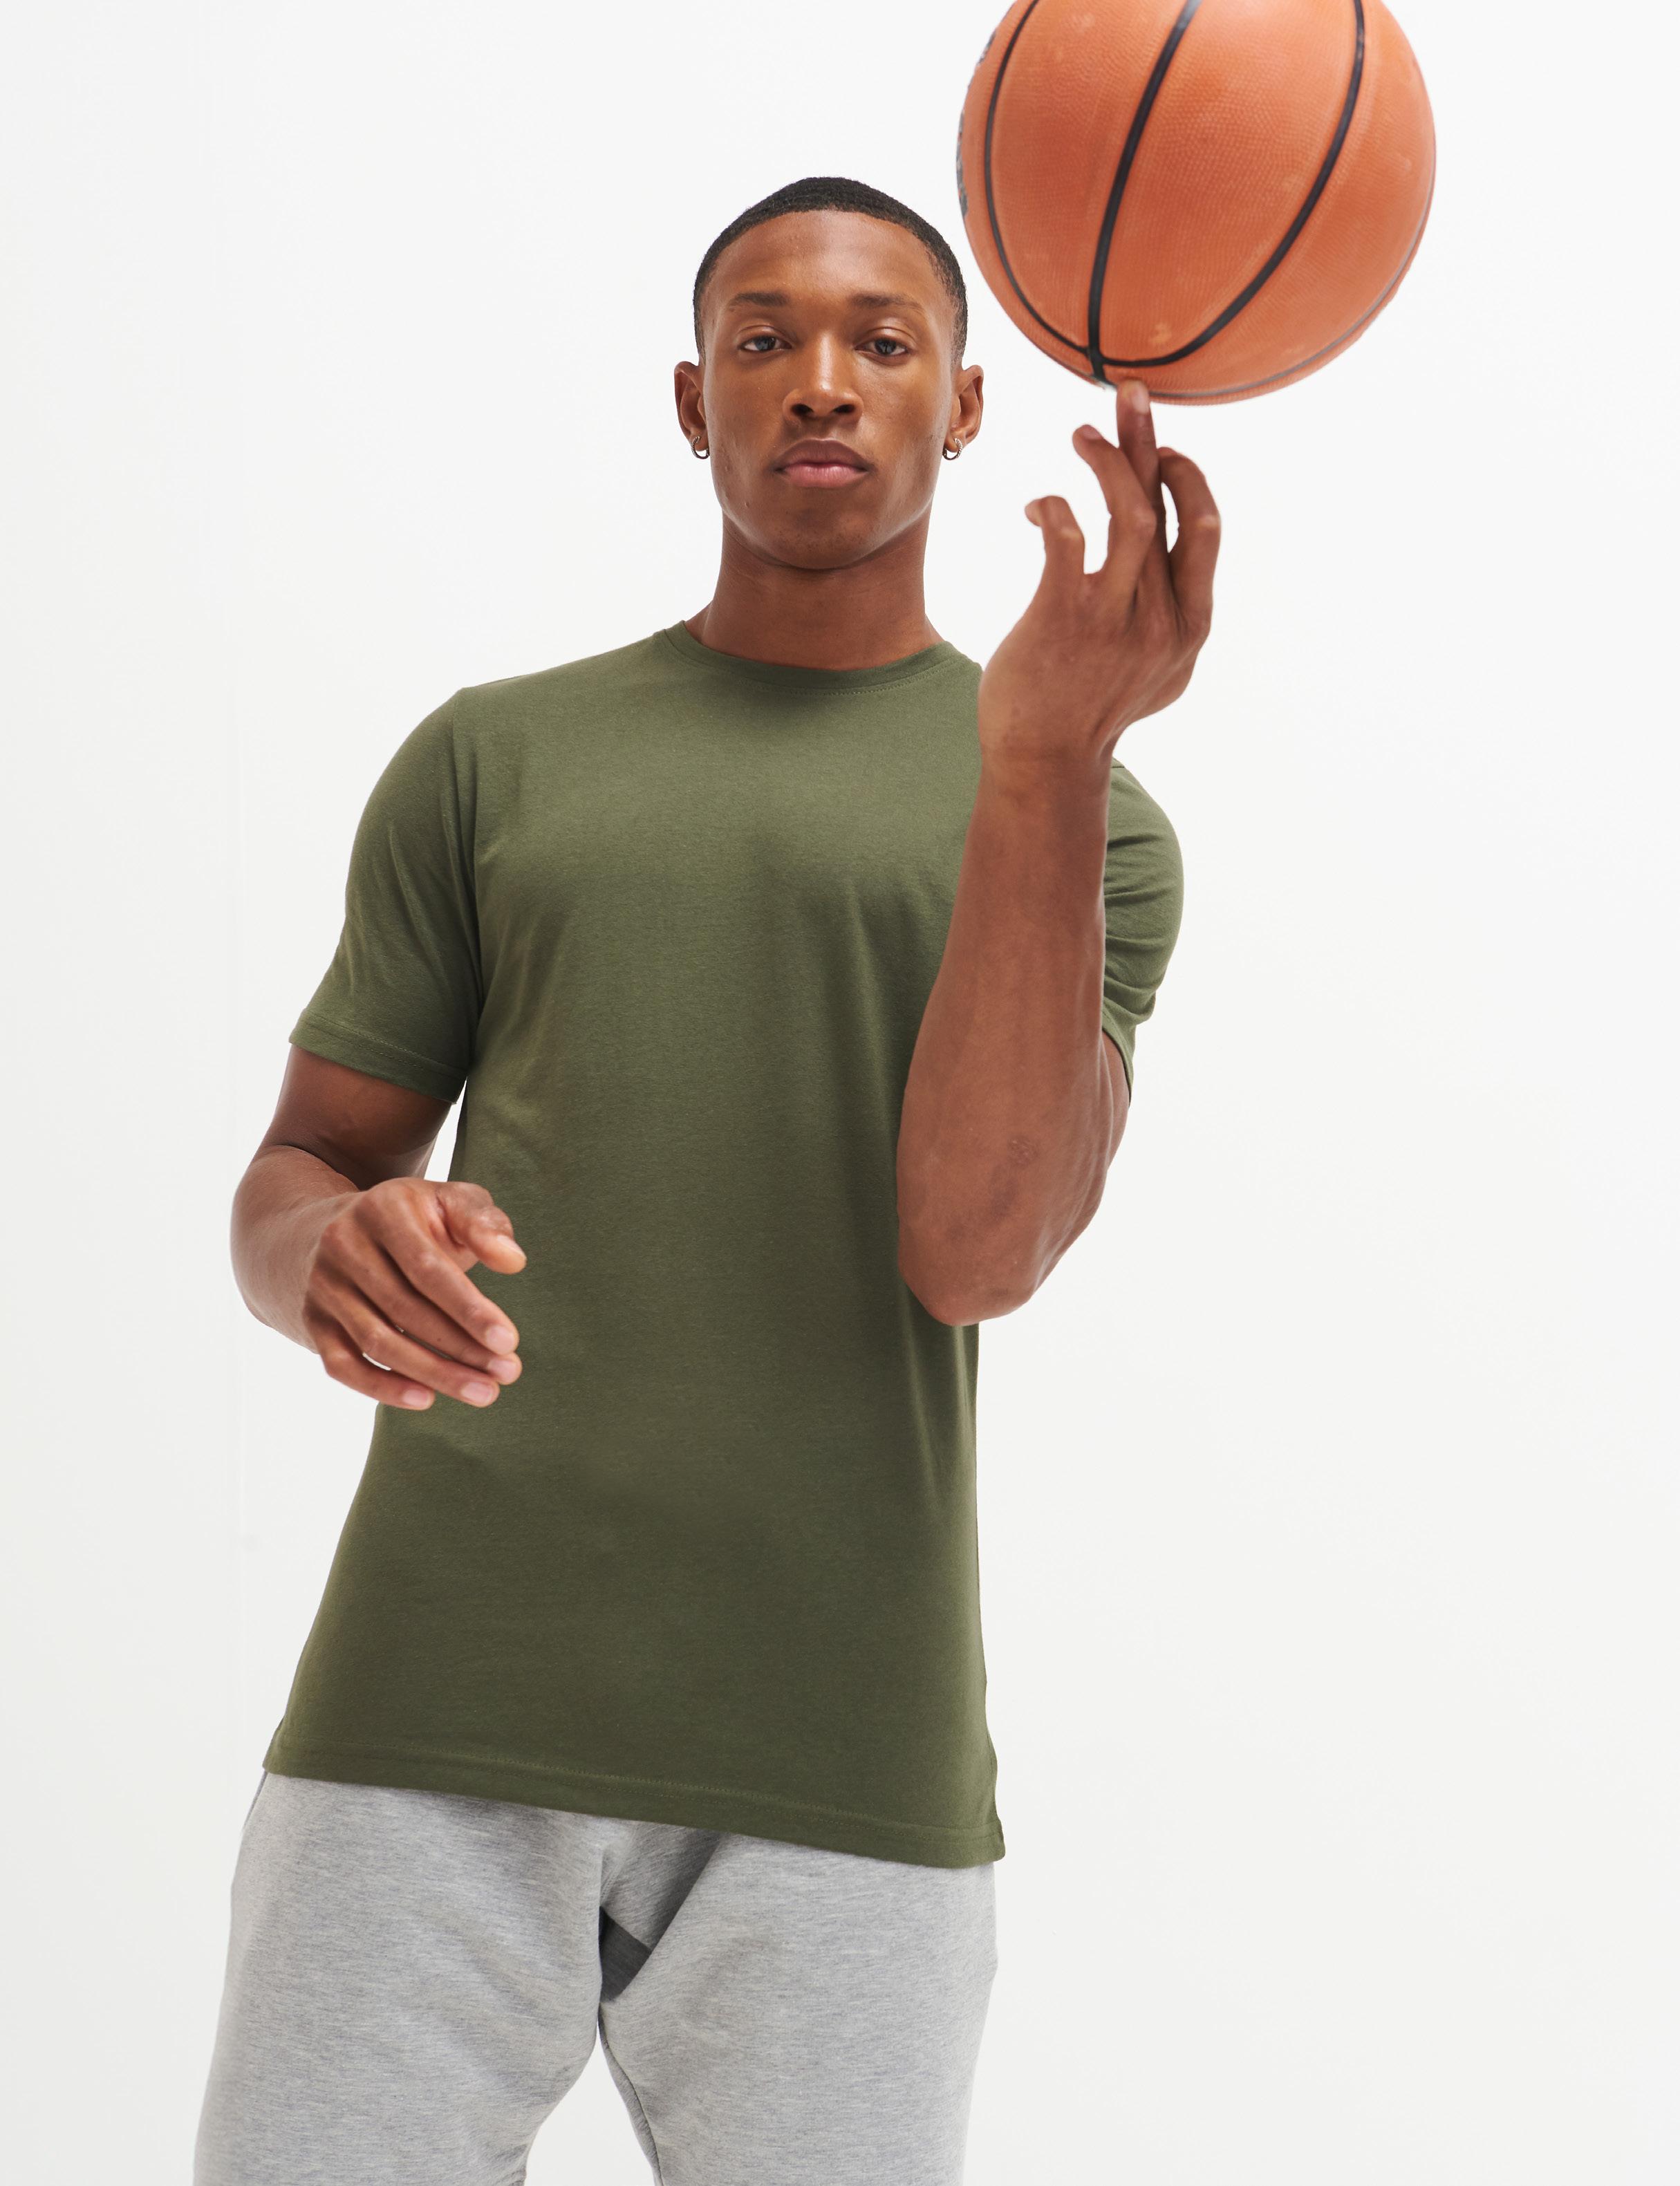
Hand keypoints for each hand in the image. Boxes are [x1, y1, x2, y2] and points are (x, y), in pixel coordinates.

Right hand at [300, 1177, 526, 1410]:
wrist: (335, 1228)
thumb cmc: (414, 1220)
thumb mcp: (449, 1202)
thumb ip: (483, 1224)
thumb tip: (513, 1260)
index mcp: (381, 1209)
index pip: (427, 1268)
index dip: (468, 1308)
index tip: (508, 1341)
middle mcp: (343, 1245)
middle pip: (405, 1309)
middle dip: (461, 1347)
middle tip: (508, 1373)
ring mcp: (323, 1286)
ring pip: (377, 1342)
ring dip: (434, 1373)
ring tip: (484, 1392)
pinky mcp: (313, 1320)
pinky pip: (342, 1364)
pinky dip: (381, 1387)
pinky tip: (426, 1399)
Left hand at [977, 378, 1220, 775]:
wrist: (1044, 762)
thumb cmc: (1091, 710)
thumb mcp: (1157, 672)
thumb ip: (1172, 619)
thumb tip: (1176, 570)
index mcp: (1190, 626)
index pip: (1205, 527)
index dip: (1187, 478)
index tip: (1159, 451)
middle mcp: (1162, 619)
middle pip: (1169, 505)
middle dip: (1150, 440)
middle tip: (1129, 396)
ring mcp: (1116, 618)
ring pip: (1129, 511)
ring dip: (1106, 460)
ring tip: (1081, 436)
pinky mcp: (1065, 617)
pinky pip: (1068, 536)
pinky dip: (1055, 506)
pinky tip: (1040, 506)